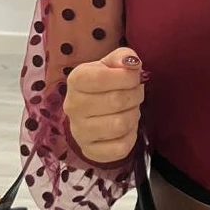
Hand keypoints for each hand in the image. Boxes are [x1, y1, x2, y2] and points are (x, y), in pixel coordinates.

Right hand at [63, 46, 145, 163]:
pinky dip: (131, 136)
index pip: (100, 77)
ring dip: (133, 115)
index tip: (135, 76)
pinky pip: (121, 147)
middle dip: (135, 95)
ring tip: (130, 110)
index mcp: (76, 80)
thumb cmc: (104, 84)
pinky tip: (126, 129)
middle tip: (136, 93)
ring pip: (120, 125)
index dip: (126, 76)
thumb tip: (132, 63)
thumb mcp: (111, 64)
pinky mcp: (91, 151)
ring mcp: (80, 132)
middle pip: (116, 101)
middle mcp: (73, 106)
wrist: (90, 114)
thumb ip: (123, 57)